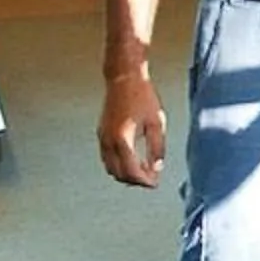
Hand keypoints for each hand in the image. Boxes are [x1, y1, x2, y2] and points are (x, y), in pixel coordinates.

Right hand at [98, 67, 166, 187]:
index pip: (131, 171)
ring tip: (143, 170)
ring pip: (111, 168)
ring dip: (126, 174)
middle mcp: (108, 141)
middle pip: (119, 174)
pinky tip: (132, 160)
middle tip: (150, 179)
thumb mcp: (156, 122)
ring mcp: (102, 138)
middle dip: (135, 180)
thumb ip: (157, 147)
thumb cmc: (141, 96)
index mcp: (123, 139)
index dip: (144, 181)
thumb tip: (157, 167)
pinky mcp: (101, 133)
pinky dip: (119, 165)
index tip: (154, 183)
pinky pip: (107, 158)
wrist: (124, 78)